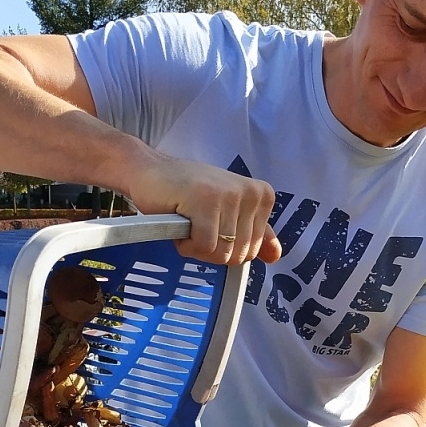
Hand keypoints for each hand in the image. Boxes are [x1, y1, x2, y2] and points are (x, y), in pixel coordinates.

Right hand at [126, 147, 280, 264]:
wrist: (149, 170)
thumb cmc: (187, 193)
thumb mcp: (227, 212)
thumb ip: (253, 233)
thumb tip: (276, 256)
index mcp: (262, 196)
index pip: (253, 251)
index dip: (225, 248)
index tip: (211, 224)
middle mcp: (251, 193)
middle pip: (238, 255)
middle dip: (210, 250)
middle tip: (196, 224)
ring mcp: (229, 195)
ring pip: (220, 253)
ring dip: (195, 246)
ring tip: (187, 221)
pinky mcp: (206, 201)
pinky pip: (203, 246)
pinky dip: (185, 244)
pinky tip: (178, 221)